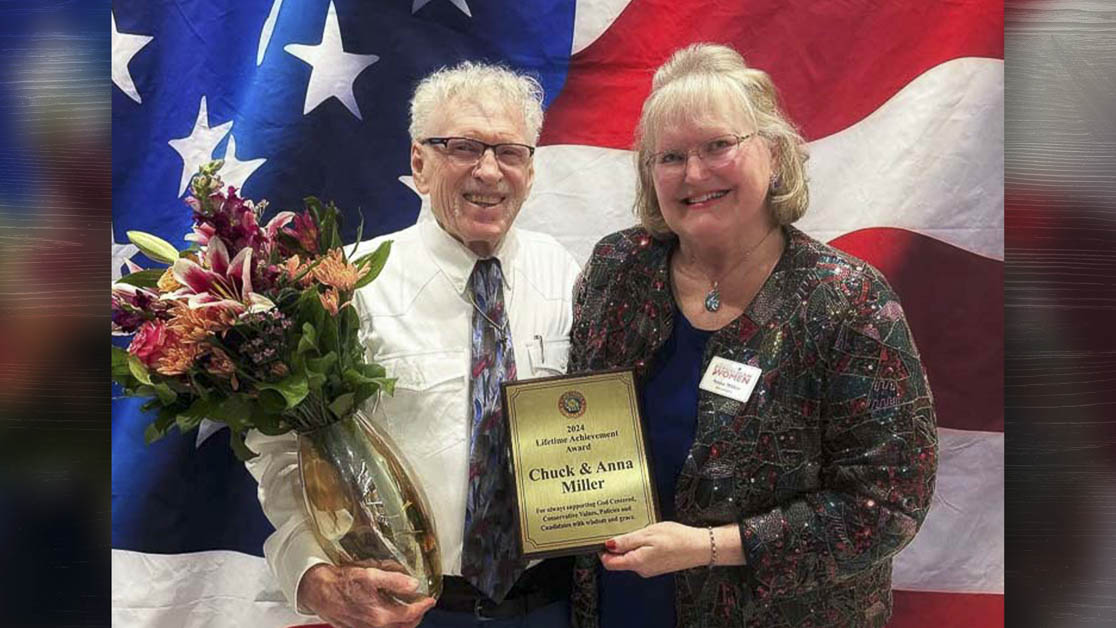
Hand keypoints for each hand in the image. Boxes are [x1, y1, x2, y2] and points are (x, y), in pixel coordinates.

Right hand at [297, 564, 436, 627]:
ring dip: (404, 621)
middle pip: (405, 625)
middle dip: (417, 615)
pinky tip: (389, 612)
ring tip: (408, 608)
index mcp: (380, 614)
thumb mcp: (371, 574)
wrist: (319, 590)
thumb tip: (413, 585)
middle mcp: (374, 626)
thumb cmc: (342, 582)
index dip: (423, 606)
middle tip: (421, 604)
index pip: (411, 614)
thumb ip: (394, 580)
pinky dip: (391, 623)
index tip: (430, 599)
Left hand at [599, 522, 707, 577]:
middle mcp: (641, 569)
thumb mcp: (648, 534)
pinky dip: (640, 546)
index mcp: (636, 562)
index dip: (602, 551)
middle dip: (617, 545)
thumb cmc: (677, 539)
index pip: (609, 563)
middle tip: (621, 528)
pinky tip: (648, 536)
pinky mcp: (656, 565)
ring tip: (638, 530)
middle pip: (619, 560)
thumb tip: (608, 545)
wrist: (700, 547)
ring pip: (631, 557)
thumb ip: (626, 541)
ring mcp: (649, 568)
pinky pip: (641, 556)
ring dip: (630, 544)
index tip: (602, 537)